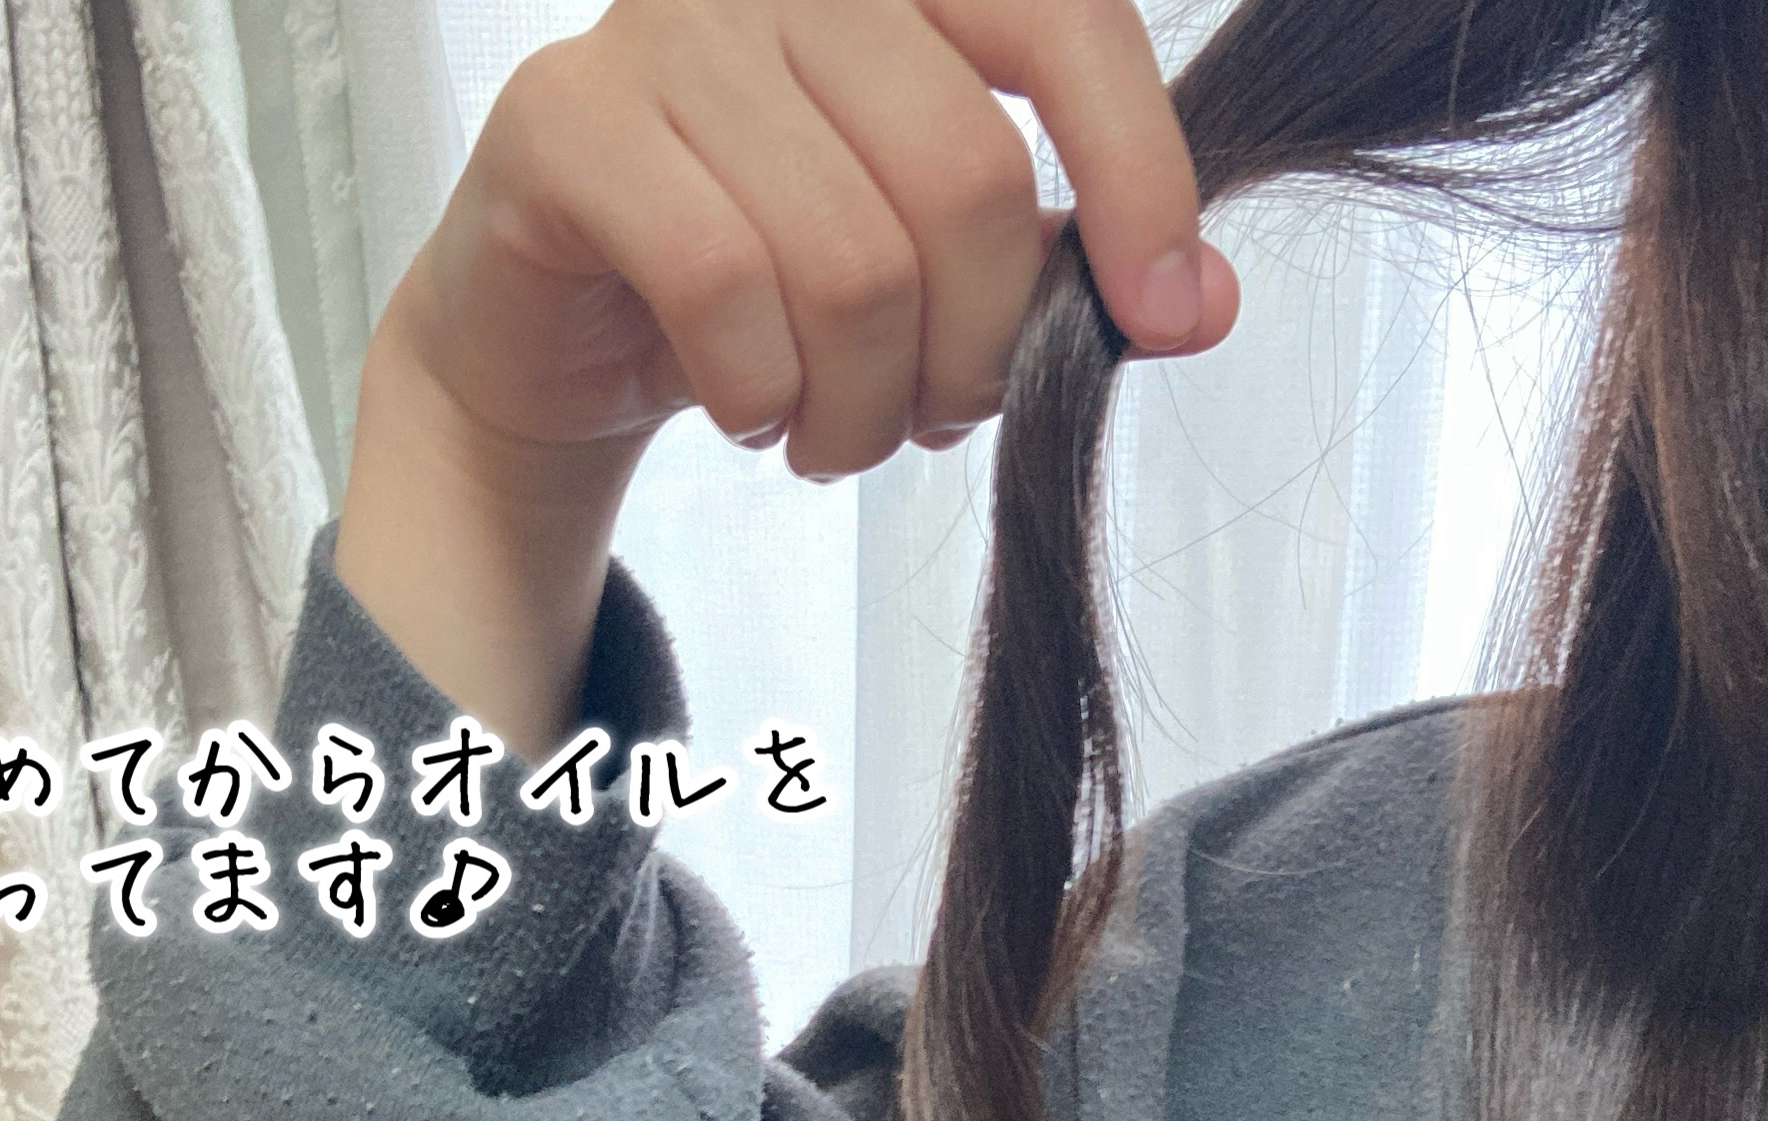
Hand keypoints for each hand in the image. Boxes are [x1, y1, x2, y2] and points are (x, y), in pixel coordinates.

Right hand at [337, 0, 1238, 751]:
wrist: (565, 332)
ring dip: (857, 408)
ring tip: (830, 434)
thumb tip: (1201, 305)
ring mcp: (666, 27)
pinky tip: (747, 408)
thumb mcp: (936, 277)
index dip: (1138, 178)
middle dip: (970, 353)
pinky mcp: (566, 118)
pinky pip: (719, 283)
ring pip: (847, 261)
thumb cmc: (770, 286)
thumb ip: (1059, 270)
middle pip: (963, 179)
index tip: (1160, 317)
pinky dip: (755, 391)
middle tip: (928, 418)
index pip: (1068, 26)